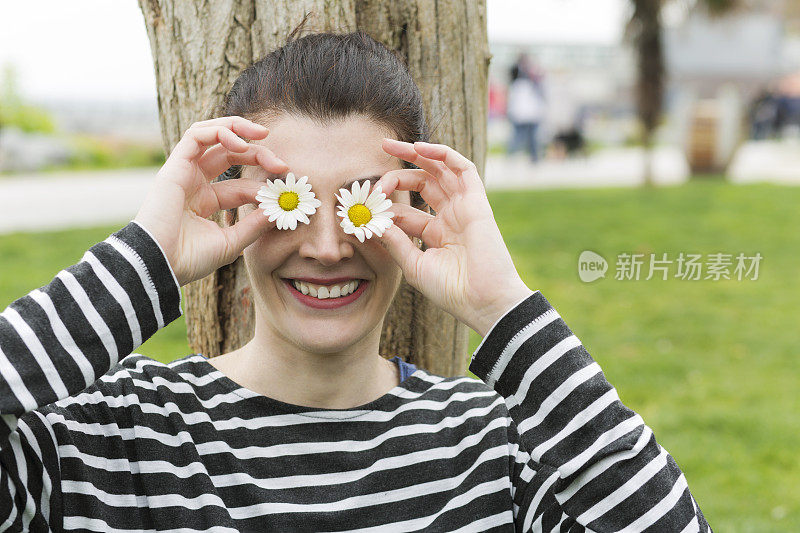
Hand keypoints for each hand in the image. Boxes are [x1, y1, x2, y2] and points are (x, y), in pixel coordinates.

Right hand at [134, 116, 287, 285]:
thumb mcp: (231, 243)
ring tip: (263, 136)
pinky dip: (220, 131)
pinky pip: (196, 135)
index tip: (283, 194)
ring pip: (211, 135)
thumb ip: (254, 225)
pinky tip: (241, 143)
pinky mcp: (174, 165)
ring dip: (239, 129)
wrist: (160, 265)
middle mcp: (194, 183)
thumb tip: (279, 209)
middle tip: (282, 165)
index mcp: (206, 202)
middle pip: (230, 155)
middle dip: (258, 154)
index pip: (241, 186)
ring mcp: (183, 172)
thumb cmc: (189, 260)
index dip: (262, 187)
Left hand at [376, 139, 533, 336]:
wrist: (483, 302)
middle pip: (421, 184)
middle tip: (374, 165)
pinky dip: (443, 154)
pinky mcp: (477, 202)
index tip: (364, 207)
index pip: (404, 212)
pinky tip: (420, 148)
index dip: (384, 206)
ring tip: (391, 146)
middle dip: (397, 172)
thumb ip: (394, 241)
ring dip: (416, 154)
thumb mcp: (414, 266)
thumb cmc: (452, 291)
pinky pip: (463, 168)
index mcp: (435, 234)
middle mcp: (449, 217)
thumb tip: (372, 221)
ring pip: (440, 170)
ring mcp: (464, 208)